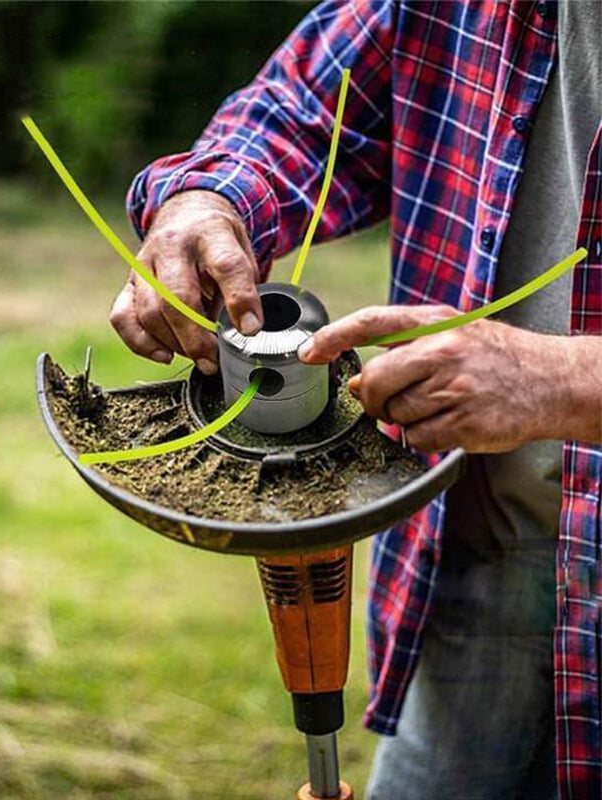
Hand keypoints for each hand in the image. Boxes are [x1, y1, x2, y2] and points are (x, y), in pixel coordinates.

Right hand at [109, 190, 262, 373]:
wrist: (184, 214)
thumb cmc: (218, 244)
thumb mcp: (243, 254)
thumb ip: (244, 290)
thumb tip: (242, 335)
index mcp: (211, 232)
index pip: (225, 265)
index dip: (239, 300)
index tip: (250, 330)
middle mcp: (172, 245)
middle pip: (177, 296)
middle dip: (196, 338)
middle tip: (213, 360)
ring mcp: (144, 263)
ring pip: (149, 312)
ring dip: (175, 343)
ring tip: (198, 356)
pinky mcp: (128, 283)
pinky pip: (122, 318)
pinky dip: (142, 343)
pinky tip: (165, 354)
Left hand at [298, 305, 586, 452]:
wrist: (551, 381)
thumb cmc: (493, 357)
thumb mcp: (450, 335)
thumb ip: (401, 352)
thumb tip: (354, 383)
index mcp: (434, 322)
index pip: (370, 323)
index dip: (332, 338)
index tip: (308, 354)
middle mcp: (442, 350)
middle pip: (374, 382)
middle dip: (371, 399)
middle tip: (386, 401)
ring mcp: (454, 388)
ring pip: (394, 415)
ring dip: (402, 419)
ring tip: (434, 406)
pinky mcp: (464, 423)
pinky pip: (416, 439)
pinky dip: (422, 438)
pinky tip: (445, 424)